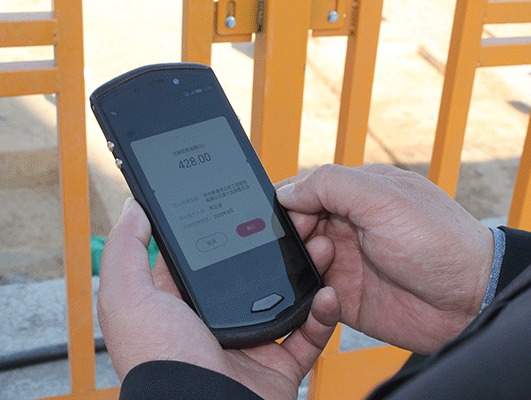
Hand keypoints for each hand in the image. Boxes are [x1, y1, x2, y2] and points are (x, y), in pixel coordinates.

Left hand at [97, 199, 339, 399]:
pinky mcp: (278, 364)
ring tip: (318, 246)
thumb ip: (127, 252)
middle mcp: (216, 323)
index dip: (223, 230)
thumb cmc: (161, 362)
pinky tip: (326, 293)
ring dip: (305, 272)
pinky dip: (322, 314)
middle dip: (274, 247)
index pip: (205, 257)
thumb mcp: (128, 299)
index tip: (245, 204)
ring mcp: (250, 343)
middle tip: (293, 221)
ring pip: (286, 297)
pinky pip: (309, 334)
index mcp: (181, 305)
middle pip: (252, 274)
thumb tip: (135, 209)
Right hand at [275, 164, 493, 353]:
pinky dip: (310, 295)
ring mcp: (348, 261)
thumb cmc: (439, 242)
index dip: (289, 201)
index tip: (283, 215)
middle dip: (292, 233)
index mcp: (358, 195)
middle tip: (310, 239)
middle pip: (298, 225)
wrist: (469, 301)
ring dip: (302, 262)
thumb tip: (286, 190)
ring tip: (326, 260)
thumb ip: (330, 185)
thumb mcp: (383, 197)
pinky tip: (328, 294)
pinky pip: (312, 295)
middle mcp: (350, 226)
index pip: (307, 190)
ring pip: (300, 260)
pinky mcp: (347, 297)